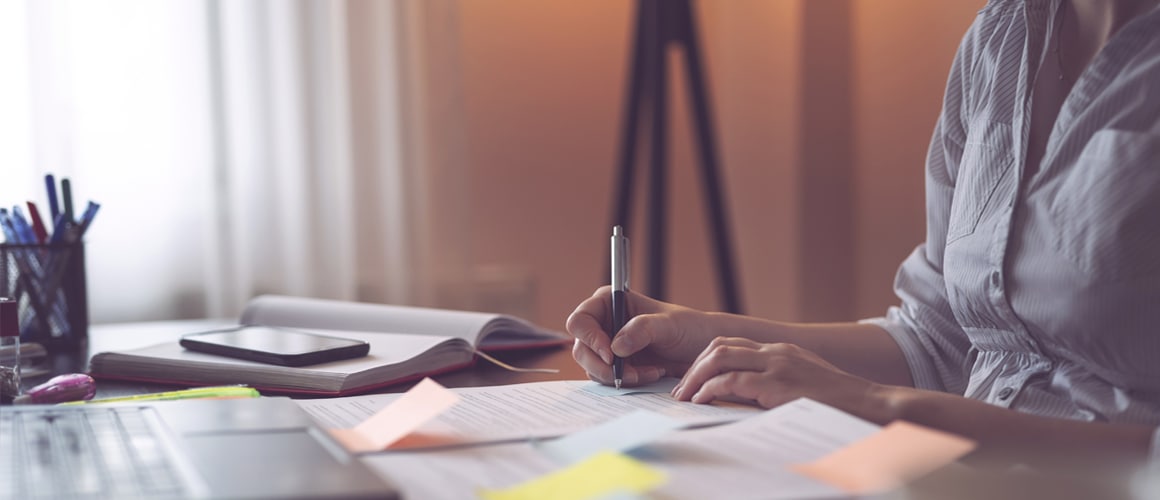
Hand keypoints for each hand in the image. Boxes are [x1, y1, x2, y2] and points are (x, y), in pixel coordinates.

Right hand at [566, 286, 712, 385]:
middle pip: (582, 349)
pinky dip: (626, 382)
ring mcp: (607, 347)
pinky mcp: (616, 366)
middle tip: (630, 374)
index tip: (610, 355)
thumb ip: (642, 329)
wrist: (702, 351)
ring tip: (648, 372)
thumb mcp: (669, 325)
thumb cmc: (688, 328)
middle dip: (604, 366)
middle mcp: (604, 324)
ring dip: (618, 376)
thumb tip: (616, 347)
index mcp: (609, 303)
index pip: (580, 320)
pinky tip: (649, 374)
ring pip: (592, 368)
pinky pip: (607, 380)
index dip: (589, 338)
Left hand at [672, 337, 887, 418]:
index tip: (691, 379)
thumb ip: (774, 384)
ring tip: (683, 396)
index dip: (705, 360)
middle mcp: (775, 352)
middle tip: (679, 390)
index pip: (731, 344)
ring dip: (695, 377)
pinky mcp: (778, 385)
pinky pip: (732, 382)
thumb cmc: (838, 404)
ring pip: (720, 359)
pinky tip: (701, 401)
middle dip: (693, 367)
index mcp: (780, 351)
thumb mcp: (803, 385)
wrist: (869, 405)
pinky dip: (710, 390)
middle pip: (719, 346)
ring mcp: (777, 366)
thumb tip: (742, 398)